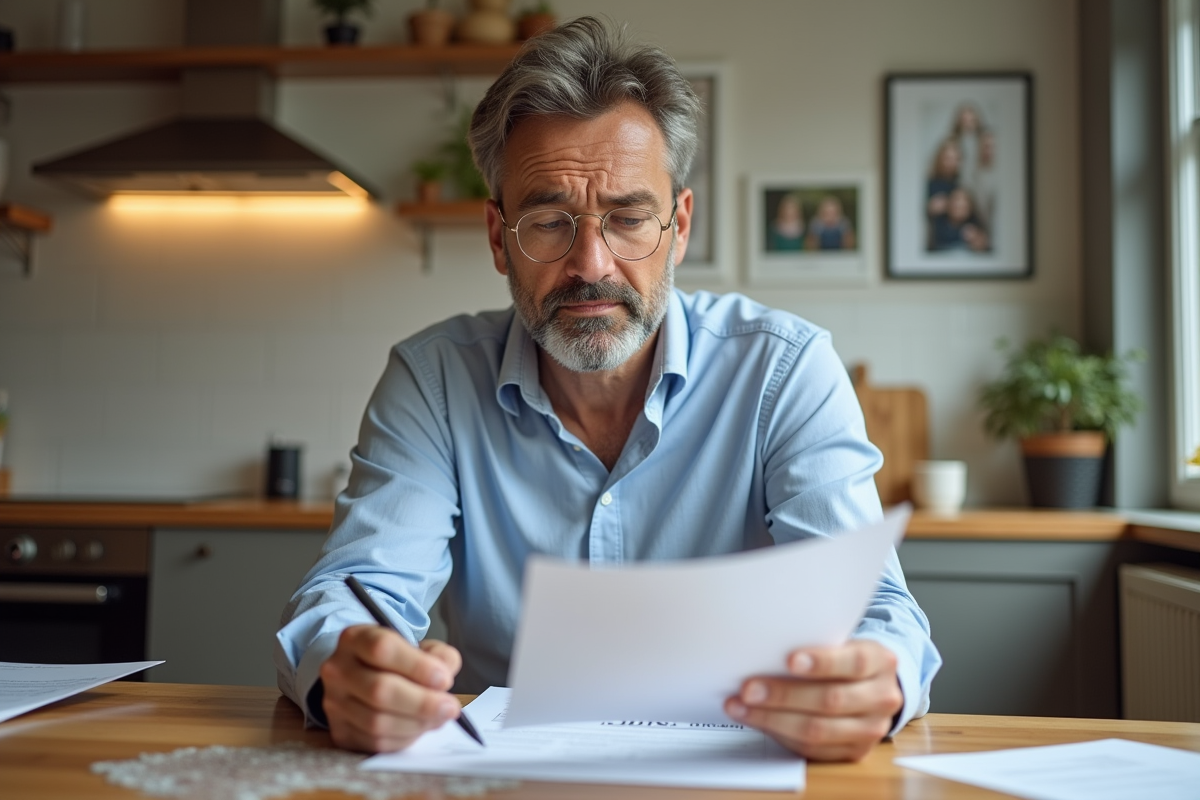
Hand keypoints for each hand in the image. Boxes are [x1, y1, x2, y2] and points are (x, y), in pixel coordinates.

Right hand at [319, 624, 463, 752]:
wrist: (361, 679)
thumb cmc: (396, 661)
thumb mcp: (417, 646)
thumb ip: (438, 655)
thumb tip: (445, 675)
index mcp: (355, 639)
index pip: (383, 649)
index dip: (417, 666)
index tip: (444, 679)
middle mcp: (338, 669)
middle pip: (379, 690)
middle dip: (422, 702)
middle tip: (450, 707)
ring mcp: (334, 702)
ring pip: (377, 721)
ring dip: (416, 723)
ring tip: (439, 718)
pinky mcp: (340, 731)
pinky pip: (375, 742)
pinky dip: (404, 738)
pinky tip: (420, 728)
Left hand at [724, 640, 902, 761]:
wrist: (874, 687)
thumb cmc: (846, 660)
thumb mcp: (843, 643)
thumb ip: (816, 645)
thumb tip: (764, 651)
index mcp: (881, 662)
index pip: (854, 663)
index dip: (821, 662)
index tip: (789, 660)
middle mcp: (882, 698)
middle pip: (831, 700)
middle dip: (783, 695)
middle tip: (748, 688)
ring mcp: (870, 730)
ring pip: (817, 731)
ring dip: (772, 719)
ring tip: (740, 707)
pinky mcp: (854, 752)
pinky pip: (811, 749)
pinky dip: (779, 734)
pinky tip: (756, 721)